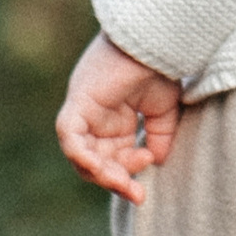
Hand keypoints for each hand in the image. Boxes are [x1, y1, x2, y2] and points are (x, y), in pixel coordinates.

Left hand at [56, 30, 182, 206]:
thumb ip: (159, 137)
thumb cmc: (159, 67)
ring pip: (82, 156)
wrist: (155, 41)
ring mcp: (84, 112)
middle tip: (136, 194)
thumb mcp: (164, 111)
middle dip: (116, 181)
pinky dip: (82, 156)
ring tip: (124, 182)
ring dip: (102, 174)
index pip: (112, 160)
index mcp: (113, 122)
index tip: (147, 181)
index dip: (128, 175)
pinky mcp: (77, 105)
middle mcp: (95, 120)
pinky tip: (100, 168)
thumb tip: (155, 161)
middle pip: (96, 163)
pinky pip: (70, 138)